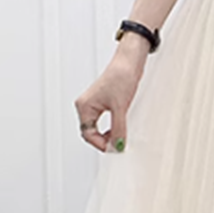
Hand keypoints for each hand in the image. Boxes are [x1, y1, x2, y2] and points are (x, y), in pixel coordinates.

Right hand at [75, 36, 149, 152]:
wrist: (129, 63)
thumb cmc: (121, 78)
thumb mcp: (120, 108)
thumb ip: (118, 129)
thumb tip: (118, 146)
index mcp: (84, 106)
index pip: (87, 134)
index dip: (100, 144)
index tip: (114, 149)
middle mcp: (86, 106)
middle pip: (90, 133)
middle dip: (103, 141)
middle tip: (118, 146)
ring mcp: (93, 105)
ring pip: (96, 129)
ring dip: (107, 136)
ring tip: (120, 138)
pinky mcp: (102, 104)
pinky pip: (103, 123)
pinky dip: (111, 129)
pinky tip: (120, 131)